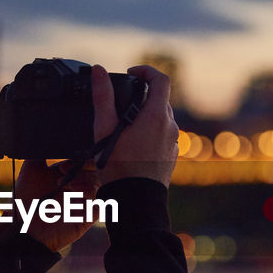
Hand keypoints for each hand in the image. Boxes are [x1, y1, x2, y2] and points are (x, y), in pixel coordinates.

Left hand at [14, 158, 100, 251]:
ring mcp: (84, 200)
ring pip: (98, 182)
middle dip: (83, 166)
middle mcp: (78, 185)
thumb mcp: (30, 172)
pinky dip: (92, 194)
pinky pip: (100, 202)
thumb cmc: (25, 202)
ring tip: (67, 186)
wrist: (25, 229)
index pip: (82, 159)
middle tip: (65, 170)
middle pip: (94, 168)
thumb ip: (39, 154)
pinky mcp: (89, 215)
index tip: (63, 162)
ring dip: (85, 180)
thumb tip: (44, 136)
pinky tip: (77, 194)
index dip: (77, 156)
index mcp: (67, 174)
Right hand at [92, 64, 178, 186]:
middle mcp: (170, 126)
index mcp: (156, 116)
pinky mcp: (172, 155)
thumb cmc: (119, 167)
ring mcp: (173, 142)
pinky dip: (150, 132)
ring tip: (123, 127)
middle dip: (142, 95)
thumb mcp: (105, 129)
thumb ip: (103, 97)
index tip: (131, 73)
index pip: (160, 79)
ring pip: (161, 118)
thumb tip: (99, 71)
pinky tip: (132, 145)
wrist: (135, 202)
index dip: (145, 70)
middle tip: (120, 103)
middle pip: (160, 99)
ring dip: (145, 115)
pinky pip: (163, 135)